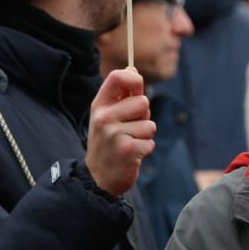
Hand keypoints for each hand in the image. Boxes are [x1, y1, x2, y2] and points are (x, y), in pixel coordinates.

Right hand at [85, 68, 155, 197]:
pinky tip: (132, 155)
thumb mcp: (106, 116)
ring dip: (145, 136)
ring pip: (150, 125)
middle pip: (142, 101)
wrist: (97, 178)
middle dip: (144, 116)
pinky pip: (150, 142)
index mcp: (99, 105)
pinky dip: (145, 150)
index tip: (137, 89)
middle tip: (130, 128)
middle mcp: (104, 117)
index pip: (117, 77)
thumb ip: (120, 96)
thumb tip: (133, 71)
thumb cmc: (107, 142)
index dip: (134, 79)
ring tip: (130, 143)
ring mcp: (115, 134)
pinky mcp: (127, 150)